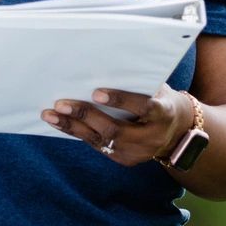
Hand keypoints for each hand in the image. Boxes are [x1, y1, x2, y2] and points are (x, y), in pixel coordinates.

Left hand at [42, 86, 188, 165]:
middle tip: (62, 103)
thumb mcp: (157, 89)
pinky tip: (59, 123)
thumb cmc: (159, 99)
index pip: (143, 107)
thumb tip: (101, 66)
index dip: (120, 100)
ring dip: (73, 127)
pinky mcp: (125, 160)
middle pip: (115, 130)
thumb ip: (137, 82)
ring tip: (50, 115)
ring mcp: (138, 153)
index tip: (96, 92)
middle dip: (86, 116)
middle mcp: (151, 138)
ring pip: (101, 141)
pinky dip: (77, 133)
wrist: (175, 131)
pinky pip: (97, 146)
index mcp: (164, 114)